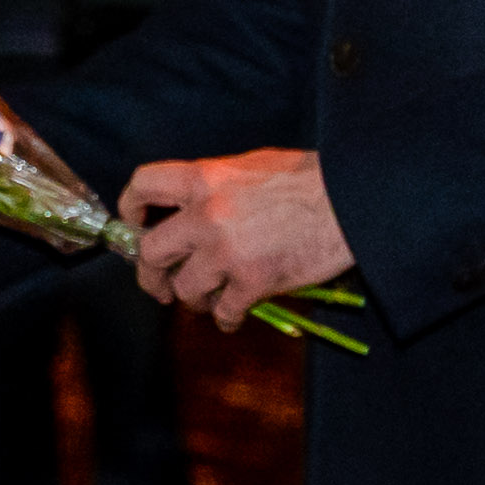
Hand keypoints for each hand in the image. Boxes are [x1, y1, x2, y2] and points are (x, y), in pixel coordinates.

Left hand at [125, 147, 351, 324]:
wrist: (353, 201)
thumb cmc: (312, 180)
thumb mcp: (254, 166)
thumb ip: (217, 185)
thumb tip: (195, 208)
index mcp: (204, 178)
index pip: (143, 186)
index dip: (131, 207)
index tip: (135, 223)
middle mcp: (206, 216)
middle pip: (151, 252)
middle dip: (151, 274)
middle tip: (160, 284)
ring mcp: (227, 252)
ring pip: (185, 288)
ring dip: (193, 298)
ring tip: (208, 298)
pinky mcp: (254, 282)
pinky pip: (224, 311)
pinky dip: (227, 318)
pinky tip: (235, 316)